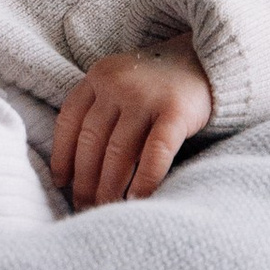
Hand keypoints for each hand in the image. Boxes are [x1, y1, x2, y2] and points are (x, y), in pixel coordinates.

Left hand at [51, 38, 215, 207]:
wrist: (208, 60)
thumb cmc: (159, 83)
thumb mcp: (122, 82)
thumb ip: (101, 110)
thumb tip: (77, 168)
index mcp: (99, 76)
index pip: (69, 121)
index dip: (62, 155)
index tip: (61, 183)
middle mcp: (117, 83)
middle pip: (91, 141)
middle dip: (84, 180)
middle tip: (84, 206)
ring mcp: (146, 96)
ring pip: (118, 152)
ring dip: (109, 187)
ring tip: (106, 209)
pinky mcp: (176, 111)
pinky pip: (154, 153)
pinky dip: (143, 180)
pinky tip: (137, 200)